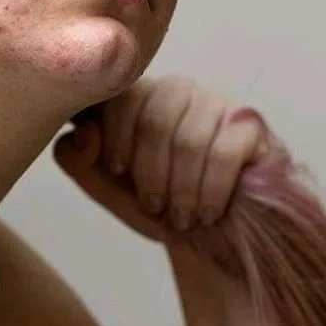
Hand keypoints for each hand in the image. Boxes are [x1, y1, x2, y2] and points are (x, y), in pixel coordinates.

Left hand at [53, 74, 271, 241]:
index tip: (119, 171)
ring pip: (189, 139)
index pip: (121, 96)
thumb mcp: (103, 185)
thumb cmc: (154, 202)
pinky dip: (211, 190)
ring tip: (182, 217)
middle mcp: (176, 90)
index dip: (117, 137)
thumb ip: (76, 156)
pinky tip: (208, 212)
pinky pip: (225, 152)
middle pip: (155, 120)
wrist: (210, 235)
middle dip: (151, 173)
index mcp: (137, 95)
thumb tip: (85, 132)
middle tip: (155, 207)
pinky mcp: (249, 125)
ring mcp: (215, 104)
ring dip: (182, 190)